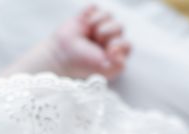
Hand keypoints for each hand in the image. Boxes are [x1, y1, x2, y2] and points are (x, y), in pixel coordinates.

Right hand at [0, 5, 130, 79]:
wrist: (62, 55)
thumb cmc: (82, 65)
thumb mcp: (105, 71)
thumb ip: (120, 65)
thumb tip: (120, 51)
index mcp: (115, 54)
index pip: (127, 44)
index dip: (120, 45)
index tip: (109, 51)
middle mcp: (108, 39)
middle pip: (120, 27)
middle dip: (109, 34)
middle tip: (97, 41)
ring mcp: (97, 27)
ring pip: (109, 16)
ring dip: (100, 24)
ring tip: (90, 33)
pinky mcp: (87, 17)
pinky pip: (96, 8)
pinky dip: (91, 15)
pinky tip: (85, 24)